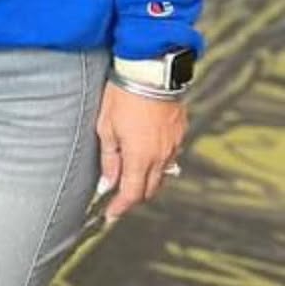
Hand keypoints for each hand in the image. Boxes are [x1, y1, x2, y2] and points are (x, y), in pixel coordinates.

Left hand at [96, 80, 187, 222]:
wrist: (150, 71)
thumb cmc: (124, 95)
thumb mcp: (106, 127)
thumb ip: (109, 159)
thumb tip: (107, 183)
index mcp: (140, 157)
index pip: (132, 194)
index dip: (120, 208)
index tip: (110, 215)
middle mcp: (161, 155)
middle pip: (150, 189)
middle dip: (134, 197)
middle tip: (118, 197)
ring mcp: (173, 144)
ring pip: (162, 175)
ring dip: (147, 181)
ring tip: (131, 176)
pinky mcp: (180, 132)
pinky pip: (170, 157)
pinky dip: (158, 163)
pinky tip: (147, 155)